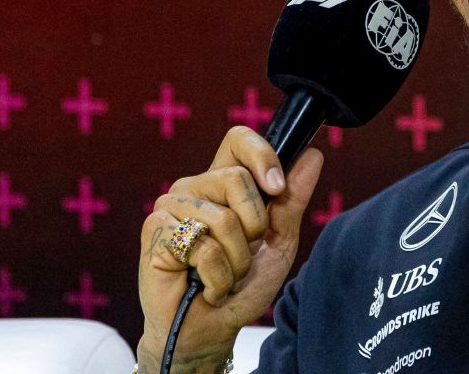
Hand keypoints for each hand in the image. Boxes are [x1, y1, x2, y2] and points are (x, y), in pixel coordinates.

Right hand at [137, 126, 323, 368]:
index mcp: (224, 182)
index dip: (262, 155)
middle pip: (237, 178)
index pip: (238, 140)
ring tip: (223, 273)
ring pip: (224, 218)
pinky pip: (203, 246)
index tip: (277, 187)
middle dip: (254, 227)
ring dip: (236, 260)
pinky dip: (216, 275)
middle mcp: (195, 187)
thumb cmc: (243, 284)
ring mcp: (171, 206)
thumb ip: (293, 198)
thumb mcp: (279, 240)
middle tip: (242, 253)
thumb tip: (312, 155)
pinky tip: (204, 284)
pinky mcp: (155, 230)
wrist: (212, 329)